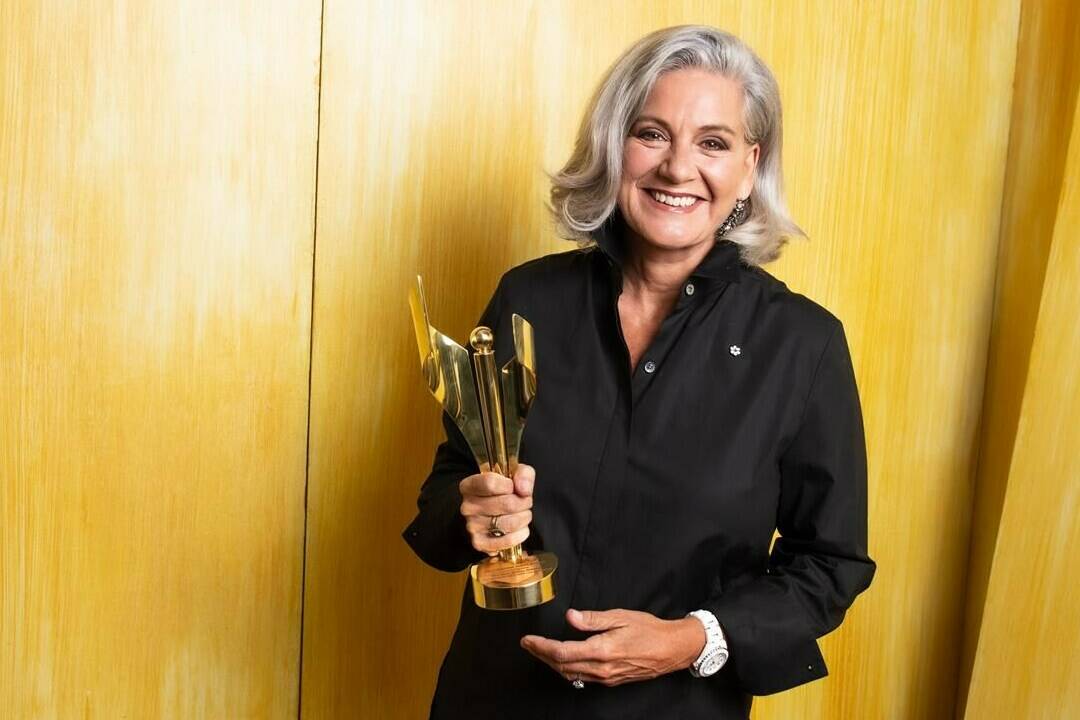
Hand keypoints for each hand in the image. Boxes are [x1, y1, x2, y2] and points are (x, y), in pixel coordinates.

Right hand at [459, 463, 533, 554]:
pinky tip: (520, 528)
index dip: (509, 485)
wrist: (493, 512)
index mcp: (469, 486)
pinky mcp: (480, 543)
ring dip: (524, 518)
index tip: (514, 487)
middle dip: (524, 502)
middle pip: (506, 504)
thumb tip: (523, 490)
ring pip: (510, 523)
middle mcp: (468, 506)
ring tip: (523, 514)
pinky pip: (508, 541)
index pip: (490, 483)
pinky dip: (521, 534)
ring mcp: (472, 526)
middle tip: (525, 501)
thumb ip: (523, 474)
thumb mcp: (514, 474)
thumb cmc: (503, 491)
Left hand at [520, 608, 705, 686]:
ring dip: (552, 663)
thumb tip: (570, 616)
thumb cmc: (649, 630)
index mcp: (602, 650)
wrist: (672, 649)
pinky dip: (567, 669)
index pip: (562, 652)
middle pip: (562, 666)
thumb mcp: (621, 617)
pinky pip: (582, 678)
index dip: (541, 647)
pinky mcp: (611, 681)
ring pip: (571, 674)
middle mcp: (602, 668)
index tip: (528, 640)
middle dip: (541, 655)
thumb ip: (593, 619)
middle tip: (528, 644)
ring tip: (540, 651)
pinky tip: (563, 661)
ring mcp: (606, 677)